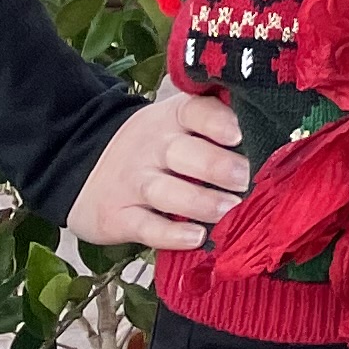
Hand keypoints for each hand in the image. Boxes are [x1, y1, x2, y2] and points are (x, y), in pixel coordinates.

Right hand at [64, 85, 253, 251]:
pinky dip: (171, 233)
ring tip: (231, 210)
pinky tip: (196, 237)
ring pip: (167, 191)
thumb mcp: (174, 123)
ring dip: (202, 202)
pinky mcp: (118, 216)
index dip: (218, 121)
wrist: (77, 162)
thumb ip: (214, 123)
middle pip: (185, 153)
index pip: (195, 111)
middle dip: (219, 167)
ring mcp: (133, 182)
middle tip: (249, 179)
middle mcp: (152, 147)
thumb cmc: (151, 144)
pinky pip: (145, 226)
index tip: (241, 134)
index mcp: (172, 118)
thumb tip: (271, 129)